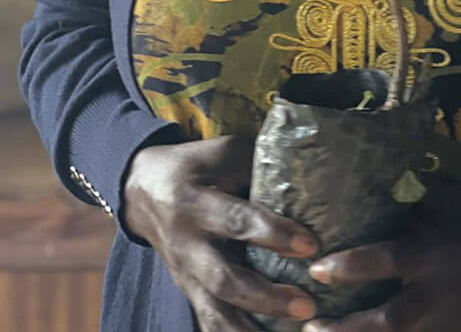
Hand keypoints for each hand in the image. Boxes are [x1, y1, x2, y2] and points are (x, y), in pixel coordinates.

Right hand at [122, 135, 320, 330]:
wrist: (143, 192)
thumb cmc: (195, 166)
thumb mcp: (223, 154)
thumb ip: (257, 169)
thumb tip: (307, 181)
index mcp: (193, 202)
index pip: (236, 222)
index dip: (273, 233)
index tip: (310, 245)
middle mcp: (186, 245)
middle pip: (223, 280)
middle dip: (266, 297)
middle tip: (306, 305)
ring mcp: (184, 276)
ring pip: (214, 314)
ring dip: (251, 331)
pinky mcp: (188, 293)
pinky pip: (210, 324)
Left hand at [302, 178, 460, 331]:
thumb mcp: (443, 195)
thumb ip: (406, 192)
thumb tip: (364, 171)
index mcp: (431, 252)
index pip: (388, 262)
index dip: (352, 267)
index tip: (317, 269)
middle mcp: (434, 292)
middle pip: (390, 320)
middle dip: (350, 327)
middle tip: (310, 325)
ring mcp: (443, 319)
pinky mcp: (450, 330)